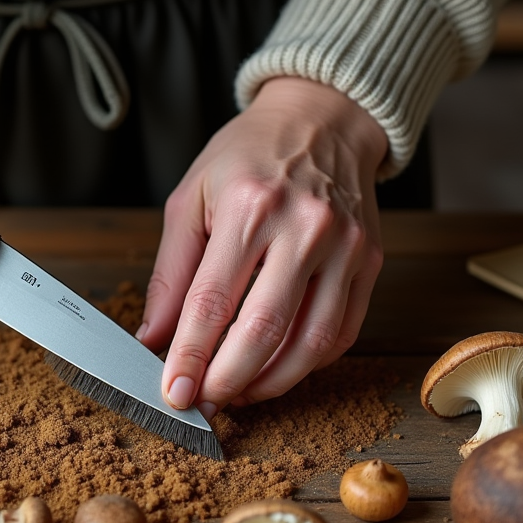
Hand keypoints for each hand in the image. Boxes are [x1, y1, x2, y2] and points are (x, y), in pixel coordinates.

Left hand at [137, 77, 387, 418]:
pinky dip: (306, 364)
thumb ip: (171, 272)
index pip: (213, 301)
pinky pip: (340, 333)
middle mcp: (304, 227)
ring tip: (237, 394)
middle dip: (227, 380)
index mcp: (249, 206)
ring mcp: (345, 247)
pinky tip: (276, 370)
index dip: (190, 355)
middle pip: (264, 329)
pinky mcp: (370, 262)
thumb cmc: (249, 156)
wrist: (324, 119)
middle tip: (203, 403)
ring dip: (269, 383)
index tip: (174, 392)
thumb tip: (152, 339)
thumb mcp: (192, 197)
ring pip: (310, 343)